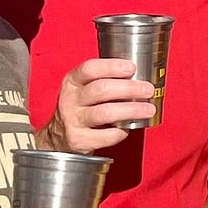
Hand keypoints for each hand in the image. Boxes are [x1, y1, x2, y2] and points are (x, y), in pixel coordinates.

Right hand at [39, 58, 156, 152]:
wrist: (58, 138)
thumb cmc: (80, 108)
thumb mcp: (83, 89)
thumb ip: (104, 80)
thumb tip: (138, 77)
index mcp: (72, 82)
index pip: (89, 69)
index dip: (112, 67)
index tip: (131, 68)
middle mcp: (70, 100)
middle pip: (101, 90)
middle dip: (128, 88)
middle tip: (147, 89)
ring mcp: (73, 121)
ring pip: (105, 113)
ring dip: (131, 110)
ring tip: (148, 109)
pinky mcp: (79, 140)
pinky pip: (106, 135)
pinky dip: (121, 131)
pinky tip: (129, 127)